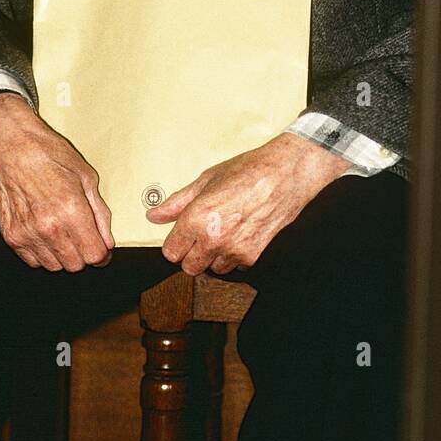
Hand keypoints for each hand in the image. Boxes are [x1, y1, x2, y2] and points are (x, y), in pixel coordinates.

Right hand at [0, 93, 114, 270]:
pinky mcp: (11, 235)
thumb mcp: (86, 177)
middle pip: (75, 265)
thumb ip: (100, 213)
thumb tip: (107, 240)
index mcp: (71, 210)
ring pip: (54, 266)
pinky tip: (45, 232)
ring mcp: (27, 233)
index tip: (101, 247)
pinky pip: (33, 261)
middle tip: (81, 235)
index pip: (94, 255)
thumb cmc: (48, 154)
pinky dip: (42, 252)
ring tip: (61, 230)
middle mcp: (49, 226)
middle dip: (83, 254)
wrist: (12, 146)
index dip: (102, 253)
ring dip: (62, 255)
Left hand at [145, 132, 350, 275]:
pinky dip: (234, 255)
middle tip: (200, 236)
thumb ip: (177, 202)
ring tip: (224, 231)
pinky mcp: (252, 255)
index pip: (171, 252)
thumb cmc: (248, 171)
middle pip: (189, 267)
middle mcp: (214, 237)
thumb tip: (155, 215)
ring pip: (212, 269)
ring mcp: (234, 249)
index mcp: (197, 217)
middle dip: (191, 254)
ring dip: (214, 256)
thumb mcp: (206, 180)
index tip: (180, 237)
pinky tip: (240, 233)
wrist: (285, 174)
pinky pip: (234, 265)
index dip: (174, 244)